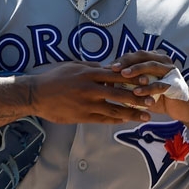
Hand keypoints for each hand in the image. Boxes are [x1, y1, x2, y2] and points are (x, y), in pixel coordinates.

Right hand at [0, 61, 153, 127]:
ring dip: (132, 114)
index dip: (134, 79)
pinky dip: (116, 120)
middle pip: (120, 94)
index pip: (117, 76)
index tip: (147, 81)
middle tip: (153, 101)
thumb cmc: (53, 78)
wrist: (35, 95)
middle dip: (138, 98)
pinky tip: (126, 121)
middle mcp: (90, 89)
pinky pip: (103, 119)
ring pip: (115, 110)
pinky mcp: (82, 116)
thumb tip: (108, 68)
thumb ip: (91, 68)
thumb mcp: (72, 66)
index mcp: (89, 74)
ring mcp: (86, 104)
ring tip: (145, 117)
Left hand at [108, 51, 188, 120]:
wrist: (180, 108)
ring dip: (136, 70)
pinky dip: (148, 88)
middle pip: (142, 56)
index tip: (105, 68)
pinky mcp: (175, 82)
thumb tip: (104, 80)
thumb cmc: (156, 97)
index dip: (120, 60)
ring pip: (151, 65)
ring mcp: (170, 70)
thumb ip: (126, 82)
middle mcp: (162, 61)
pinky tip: (136, 92)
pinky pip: (160, 83)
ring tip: (123, 75)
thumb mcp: (139, 88)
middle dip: (126, 61)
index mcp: (153, 59)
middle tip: (113, 68)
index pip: (133, 55)